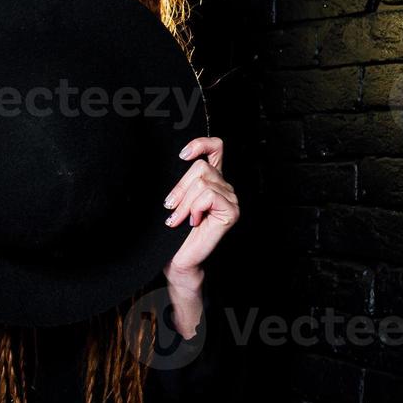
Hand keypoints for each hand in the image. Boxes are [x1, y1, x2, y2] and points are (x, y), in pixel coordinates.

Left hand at [161, 136, 239, 292]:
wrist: (179, 258)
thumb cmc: (174, 232)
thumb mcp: (175, 199)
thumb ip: (180, 180)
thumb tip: (176, 162)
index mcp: (212, 179)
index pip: (216, 147)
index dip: (201, 144)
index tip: (183, 155)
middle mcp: (224, 186)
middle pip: (201, 167)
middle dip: (180, 188)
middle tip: (170, 207)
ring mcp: (230, 199)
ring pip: (203, 182)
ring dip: (185, 202)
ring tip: (179, 218)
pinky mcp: (232, 211)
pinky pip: (209, 196)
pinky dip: (195, 208)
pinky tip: (193, 221)